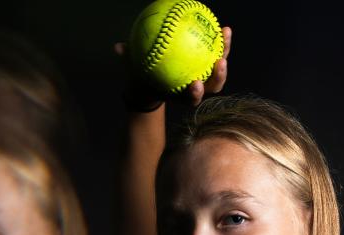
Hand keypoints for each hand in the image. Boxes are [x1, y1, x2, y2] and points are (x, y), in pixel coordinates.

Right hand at [117, 26, 231, 111]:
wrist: (155, 81)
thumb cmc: (144, 75)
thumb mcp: (135, 69)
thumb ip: (130, 59)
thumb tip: (118, 47)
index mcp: (182, 96)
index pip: (191, 98)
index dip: (195, 93)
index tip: (195, 85)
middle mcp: (197, 89)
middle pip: (213, 86)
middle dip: (219, 76)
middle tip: (221, 62)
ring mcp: (205, 77)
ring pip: (219, 69)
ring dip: (225, 52)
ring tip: (225, 34)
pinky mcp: (209, 66)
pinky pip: (216, 53)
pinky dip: (220, 42)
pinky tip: (222, 26)